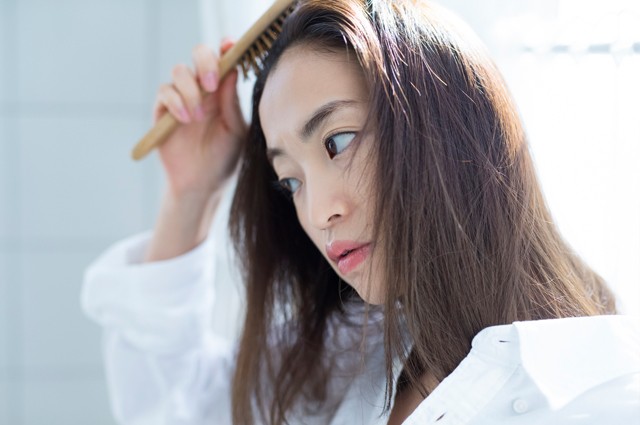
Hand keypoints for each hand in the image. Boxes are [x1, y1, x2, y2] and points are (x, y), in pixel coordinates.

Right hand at [153, 40, 246, 197]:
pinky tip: (186, 119)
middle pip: (198, 54)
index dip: (226, 48)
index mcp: (223, 91)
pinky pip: (164, 93)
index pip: (223, 59)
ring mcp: (181, 98)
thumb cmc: (224, 158)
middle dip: (205, 62)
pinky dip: (175, 102)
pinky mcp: (163, 111)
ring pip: (179, 71)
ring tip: (198, 117)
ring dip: (190, 90)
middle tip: (212, 84)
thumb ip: (232, 102)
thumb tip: (233, 70)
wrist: (202, 184)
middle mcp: (202, 89)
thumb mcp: (235, 131)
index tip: (230, 46)